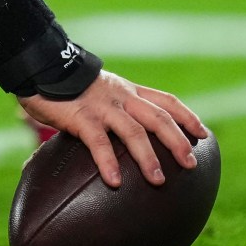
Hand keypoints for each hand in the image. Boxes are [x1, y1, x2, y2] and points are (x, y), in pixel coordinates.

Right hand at [21, 72, 207, 188]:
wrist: (41, 64)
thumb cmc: (65, 84)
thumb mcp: (97, 92)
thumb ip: (108, 111)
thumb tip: (115, 142)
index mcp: (128, 91)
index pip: (166, 101)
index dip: (187, 117)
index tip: (204, 134)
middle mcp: (121, 97)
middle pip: (158, 118)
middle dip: (177, 141)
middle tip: (190, 165)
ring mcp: (103, 106)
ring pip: (135, 131)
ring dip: (149, 157)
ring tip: (159, 181)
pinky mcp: (81, 116)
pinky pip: (99, 142)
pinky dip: (108, 161)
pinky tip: (115, 181)